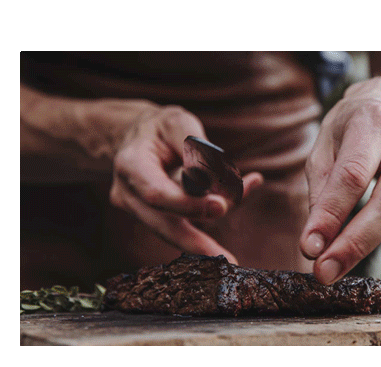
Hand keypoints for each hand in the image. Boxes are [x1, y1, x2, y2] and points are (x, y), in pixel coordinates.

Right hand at [106, 104, 262, 263]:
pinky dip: (217, 209)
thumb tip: (209, 178)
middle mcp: (129, 194)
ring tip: (250, 189)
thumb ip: (193, 148)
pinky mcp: (158, 220)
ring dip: (215, 220)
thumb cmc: (161, 128)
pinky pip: (190, 222)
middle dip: (196, 242)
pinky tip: (251, 183)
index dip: (187, 204)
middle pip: (163, 225)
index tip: (220, 207)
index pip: (156, 193)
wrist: (139, 137)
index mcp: (130, 165)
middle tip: (227, 259)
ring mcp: (141, 212)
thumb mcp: (177, 122)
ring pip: (180, 228)